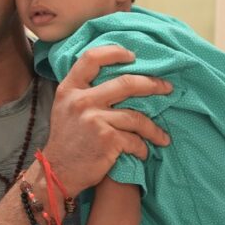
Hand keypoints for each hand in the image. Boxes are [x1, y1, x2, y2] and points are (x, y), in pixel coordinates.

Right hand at [42, 45, 171, 194]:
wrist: (57, 171)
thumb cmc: (67, 140)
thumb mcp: (65, 108)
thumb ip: (83, 91)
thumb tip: (115, 76)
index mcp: (69, 89)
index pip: (92, 59)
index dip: (115, 53)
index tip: (132, 56)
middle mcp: (81, 100)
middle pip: (126, 83)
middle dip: (152, 85)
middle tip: (167, 88)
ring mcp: (94, 119)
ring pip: (137, 116)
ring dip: (154, 129)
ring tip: (162, 136)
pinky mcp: (107, 139)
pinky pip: (135, 140)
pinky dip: (142, 148)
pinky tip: (142, 152)